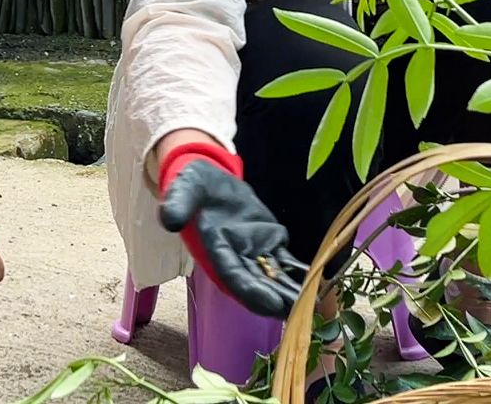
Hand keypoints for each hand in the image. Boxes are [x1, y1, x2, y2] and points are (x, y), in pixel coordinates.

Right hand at [159, 157, 304, 317]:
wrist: (209, 179)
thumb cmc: (193, 185)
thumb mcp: (183, 188)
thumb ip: (177, 203)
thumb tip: (169, 219)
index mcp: (214, 249)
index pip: (233, 275)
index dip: (252, 291)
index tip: (272, 304)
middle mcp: (235, 258)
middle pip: (259, 284)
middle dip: (279, 299)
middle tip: (303, 312)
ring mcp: (255, 251)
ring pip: (276, 276)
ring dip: (294, 290)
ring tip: (317, 303)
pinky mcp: (270, 241)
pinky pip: (287, 261)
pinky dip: (302, 271)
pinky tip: (321, 280)